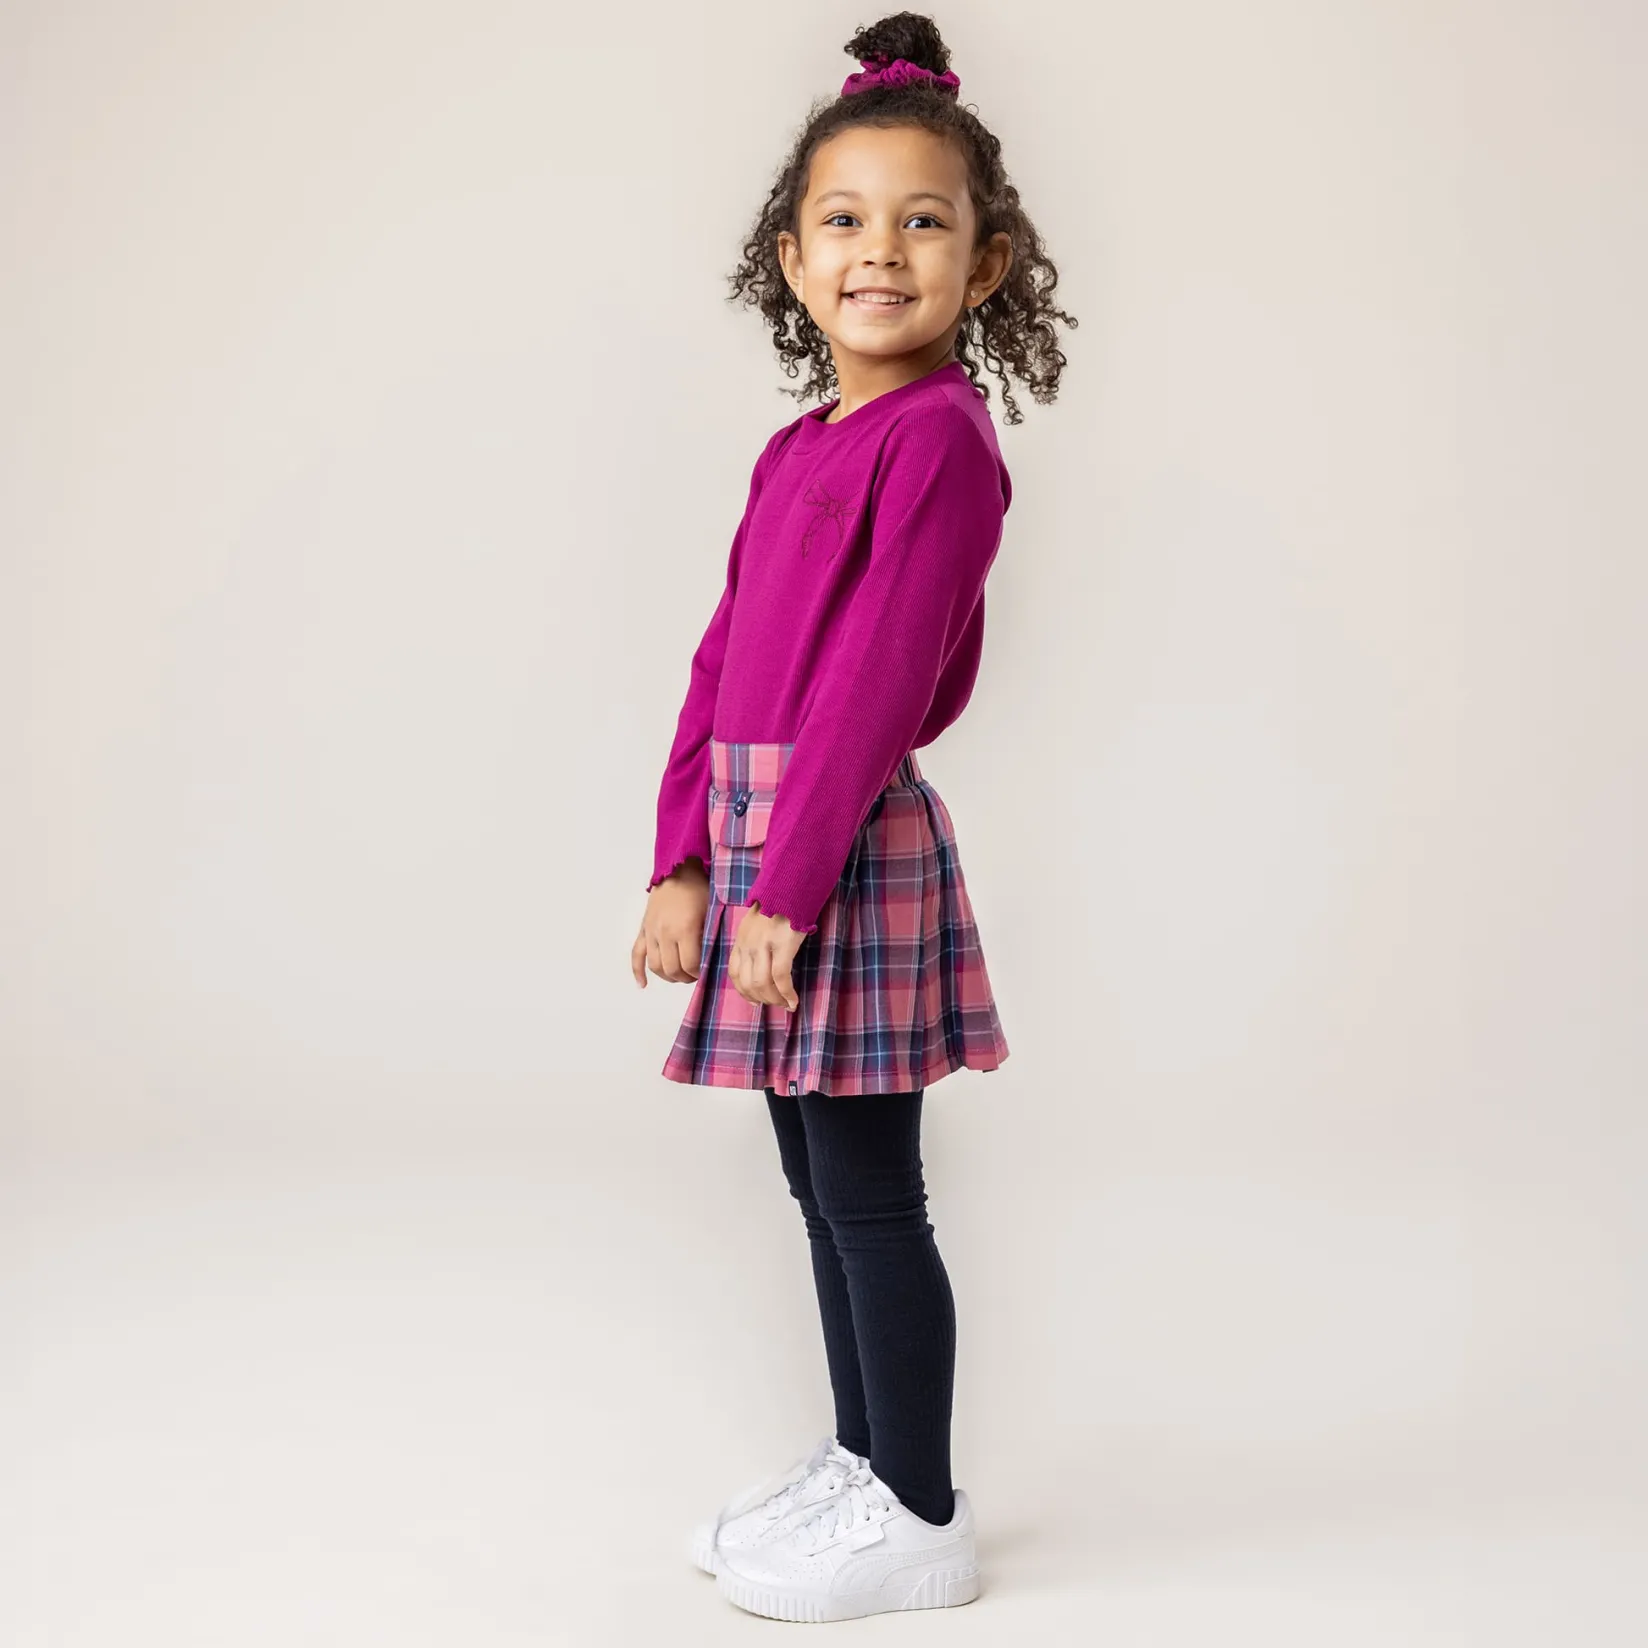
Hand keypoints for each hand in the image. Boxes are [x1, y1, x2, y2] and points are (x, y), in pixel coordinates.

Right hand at [633, 860, 708, 987]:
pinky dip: (638, 971)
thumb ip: (711, 936)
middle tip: (694, 974)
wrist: (678, 868)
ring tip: (678, 975)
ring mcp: (651, 932)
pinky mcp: (643, 929)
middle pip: (672, 969)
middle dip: (685, 977)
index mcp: (685, 928)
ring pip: (655, 966)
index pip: (691, 964)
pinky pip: (636, 954)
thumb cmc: (699, 888)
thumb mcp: (712, 911)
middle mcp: (665, 932)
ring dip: (667, 976)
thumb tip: (714, 959)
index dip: (699, 973)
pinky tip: (643, 984)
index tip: (705, 971)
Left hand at [730, 902, 806, 1012]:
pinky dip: (786, 994)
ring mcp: (764, 945)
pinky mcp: (782, 946)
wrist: (792, 886)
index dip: (743, 992)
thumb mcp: (758, 922)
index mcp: (741, 939)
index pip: (735, 972)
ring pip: (762, 984)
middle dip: (761, 999)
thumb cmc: (780, 904)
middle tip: (774, 1005)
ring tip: (785, 1004)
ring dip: (774, 999)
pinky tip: (793, 1000)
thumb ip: (755, 940)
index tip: (755, 1001)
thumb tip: (761, 962)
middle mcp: (748, 944)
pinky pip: (781, 978)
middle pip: (747, 983)